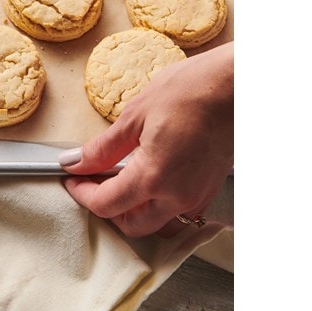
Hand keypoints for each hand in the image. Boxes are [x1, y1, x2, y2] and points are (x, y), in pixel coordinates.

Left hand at [62, 43, 233, 237]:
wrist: (238, 85)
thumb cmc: (193, 90)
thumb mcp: (136, 114)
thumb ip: (103, 147)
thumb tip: (77, 162)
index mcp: (153, 177)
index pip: (106, 204)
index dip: (82, 193)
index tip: (73, 178)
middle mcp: (177, 196)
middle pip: (131, 225)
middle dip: (107, 209)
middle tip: (93, 182)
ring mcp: (197, 196)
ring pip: (157, 223)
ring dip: (135, 211)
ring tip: (121, 182)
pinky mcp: (210, 189)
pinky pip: (179, 211)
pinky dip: (159, 204)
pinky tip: (151, 180)